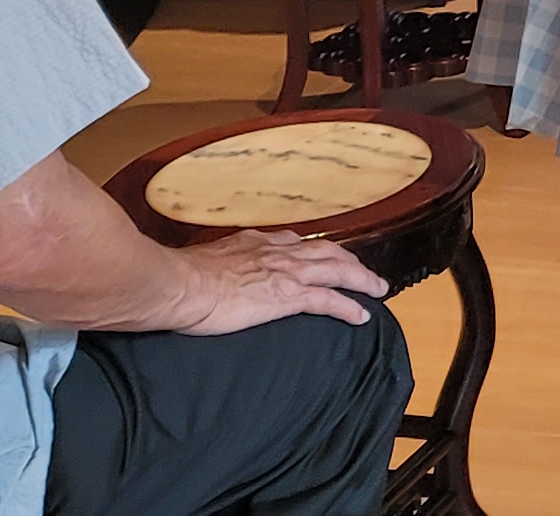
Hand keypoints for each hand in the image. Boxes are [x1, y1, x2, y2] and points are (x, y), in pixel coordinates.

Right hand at [163, 229, 387, 333]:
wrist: (181, 284)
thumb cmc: (182, 277)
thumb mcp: (204, 262)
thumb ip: (219, 265)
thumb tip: (211, 273)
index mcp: (257, 243)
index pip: (297, 244)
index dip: (316, 251)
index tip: (325, 257)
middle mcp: (278, 252)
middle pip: (328, 252)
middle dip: (350, 261)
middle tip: (364, 273)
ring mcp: (286, 272)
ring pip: (338, 271)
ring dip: (362, 280)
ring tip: (378, 289)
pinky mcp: (288, 296)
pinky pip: (329, 300)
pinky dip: (349, 307)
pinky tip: (361, 315)